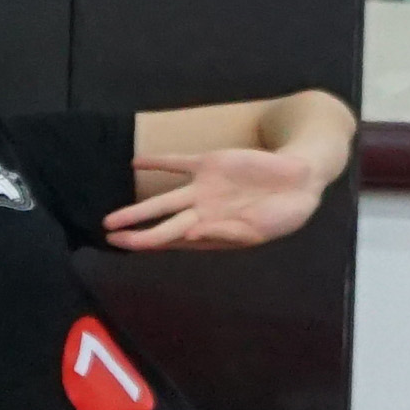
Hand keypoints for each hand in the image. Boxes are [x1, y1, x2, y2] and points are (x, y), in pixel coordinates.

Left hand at [108, 146, 326, 251]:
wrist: (299, 179)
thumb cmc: (284, 212)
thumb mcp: (258, 230)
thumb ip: (224, 232)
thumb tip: (191, 235)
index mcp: (213, 233)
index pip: (173, 241)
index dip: (149, 244)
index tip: (127, 247)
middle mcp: (202, 213)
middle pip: (161, 226)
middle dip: (135, 234)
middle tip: (110, 237)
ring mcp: (203, 189)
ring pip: (163, 200)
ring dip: (137, 208)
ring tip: (111, 218)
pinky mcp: (210, 164)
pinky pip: (177, 163)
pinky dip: (157, 163)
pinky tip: (135, 162)